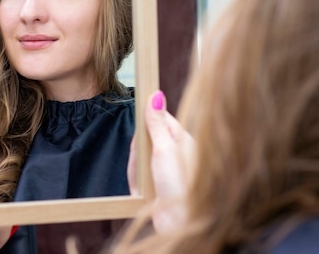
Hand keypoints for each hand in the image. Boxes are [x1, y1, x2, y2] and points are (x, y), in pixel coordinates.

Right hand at [127, 90, 195, 232]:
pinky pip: (137, 176)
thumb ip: (156, 123)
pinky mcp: (155, 185)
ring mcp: (163, 170)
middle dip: (138, 149)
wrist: (181, 223)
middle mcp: (174, 153)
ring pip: (139, 159)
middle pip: (145, 140)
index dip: (147, 119)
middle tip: (143, 159)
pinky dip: (136, 181)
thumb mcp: (165, 149)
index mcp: (182, 140)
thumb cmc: (180, 185)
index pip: (160, 119)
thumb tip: (156, 95)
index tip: (138, 115)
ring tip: (145, 181)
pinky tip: (141, 191)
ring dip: (137, 168)